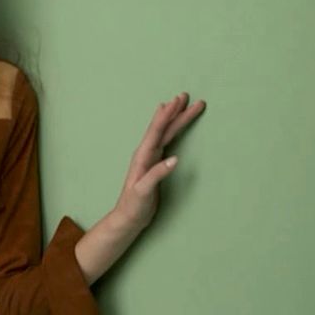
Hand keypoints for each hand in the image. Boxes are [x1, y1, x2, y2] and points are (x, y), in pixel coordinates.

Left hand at [114, 91, 204, 231]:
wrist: (127, 217)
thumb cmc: (134, 206)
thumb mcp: (144, 191)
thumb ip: (157, 174)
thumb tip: (175, 158)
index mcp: (143, 157)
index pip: (157, 131)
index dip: (167, 115)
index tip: (178, 101)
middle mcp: (145, 153)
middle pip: (163, 128)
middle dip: (175, 112)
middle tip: (186, 96)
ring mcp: (150, 158)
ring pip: (165, 133)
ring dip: (175, 119)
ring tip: (183, 105)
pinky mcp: (154, 164)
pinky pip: (165, 141)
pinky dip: (170, 130)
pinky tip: (171, 126)